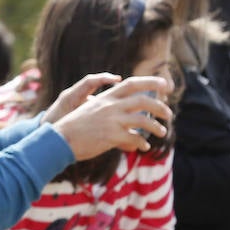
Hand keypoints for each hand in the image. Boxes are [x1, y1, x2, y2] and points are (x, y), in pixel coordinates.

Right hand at [51, 75, 172, 159]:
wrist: (60, 139)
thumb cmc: (74, 128)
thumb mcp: (91, 113)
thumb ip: (108, 112)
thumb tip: (121, 121)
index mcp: (106, 98)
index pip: (132, 84)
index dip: (150, 82)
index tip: (164, 83)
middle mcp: (110, 106)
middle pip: (143, 100)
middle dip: (160, 106)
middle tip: (169, 113)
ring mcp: (112, 121)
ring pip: (143, 120)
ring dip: (156, 127)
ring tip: (162, 132)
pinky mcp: (111, 136)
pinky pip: (134, 139)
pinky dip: (141, 144)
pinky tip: (144, 148)